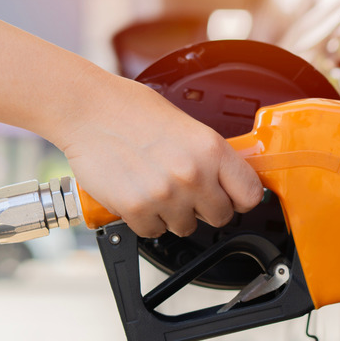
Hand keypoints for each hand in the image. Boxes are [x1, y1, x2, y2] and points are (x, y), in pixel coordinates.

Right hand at [54, 72, 262, 237]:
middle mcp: (193, 173)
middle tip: (186, 192)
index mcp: (212, 149)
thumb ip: (210, 156)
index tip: (232, 197)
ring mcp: (166, 194)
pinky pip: (153, 231)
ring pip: (185, 227)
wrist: (88, 109)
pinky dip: (145, 220)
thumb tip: (229, 179)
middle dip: (204, 208)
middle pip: (220, 217)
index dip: (240, 199)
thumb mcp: (188, 125)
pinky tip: (139, 195)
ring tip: (156, 188)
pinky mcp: (137, 208)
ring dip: (172, 214)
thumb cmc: (132, 110)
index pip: (250, 194)